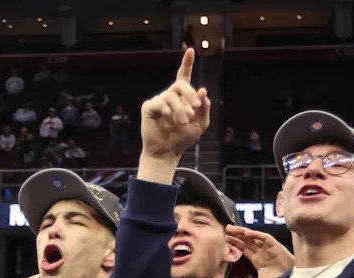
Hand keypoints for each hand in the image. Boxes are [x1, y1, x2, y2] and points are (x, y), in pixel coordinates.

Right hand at [139, 48, 209, 164]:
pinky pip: (159, 103)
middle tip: (195, 110)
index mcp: (182, 97)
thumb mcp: (200, 124)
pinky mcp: (149, 108)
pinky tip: (168, 118)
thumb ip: (204, 108)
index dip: (187, 63)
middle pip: (180, 84)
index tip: (190, 50)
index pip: (184, 76)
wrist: (168, 151)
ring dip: (180, 109)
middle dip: (190, 95)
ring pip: (171, 96)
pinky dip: (166, 110)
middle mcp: (169, 96)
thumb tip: (202, 90)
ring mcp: (158, 100)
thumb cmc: (183, 138)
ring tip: (183, 122)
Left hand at [225, 225, 293, 277]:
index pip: (244, 248)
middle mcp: (261, 252)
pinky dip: (257, 234)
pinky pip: (265, 238)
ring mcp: (268, 248)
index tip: (226, 238)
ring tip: (233, 228)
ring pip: (254, 237)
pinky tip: (247, 233)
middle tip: (227, 228)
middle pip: (247, 240)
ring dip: (244, 232)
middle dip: (237, 234)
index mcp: (257, 259)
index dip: (235, 242)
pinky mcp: (275, 246)